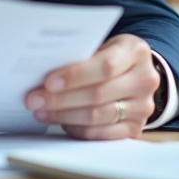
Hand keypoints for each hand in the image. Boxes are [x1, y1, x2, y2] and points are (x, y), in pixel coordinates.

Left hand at [24, 34, 159, 139]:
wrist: (137, 72)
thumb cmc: (110, 55)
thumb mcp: (103, 45)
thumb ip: (81, 56)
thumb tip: (42, 73)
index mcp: (136, 51)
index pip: (104, 66)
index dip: (75, 76)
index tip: (48, 82)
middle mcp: (145, 79)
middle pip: (98, 94)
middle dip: (61, 99)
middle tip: (34, 100)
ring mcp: (143, 106)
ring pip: (98, 116)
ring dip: (64, 116)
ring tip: (41, 112)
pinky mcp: (136, 127)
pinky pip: (102, 134)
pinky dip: (78, 129)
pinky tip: (60, 123)